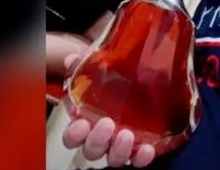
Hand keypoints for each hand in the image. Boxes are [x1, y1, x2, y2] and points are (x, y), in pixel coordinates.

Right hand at [61, 53, 155, 167]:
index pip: (72, 137)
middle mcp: (102, 138)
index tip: (82, 123)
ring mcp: (121, 145)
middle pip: (91, 150)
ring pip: (113, 159)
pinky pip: (139, 160)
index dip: (74, 135)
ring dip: (118, 151)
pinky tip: (147, 148)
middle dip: (97, 140)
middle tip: (107, 123)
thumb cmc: (115, 80)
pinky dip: (141, 157)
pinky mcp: (141, 148)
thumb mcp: (101, 68)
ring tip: (127, 135)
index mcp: (87, 121)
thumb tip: (72, 59)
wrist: (145, 81)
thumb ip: (85, 64)